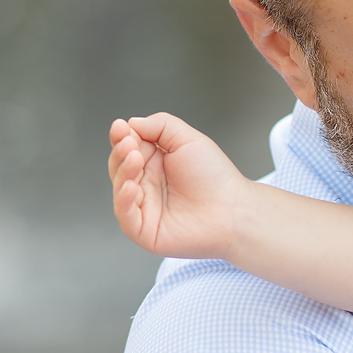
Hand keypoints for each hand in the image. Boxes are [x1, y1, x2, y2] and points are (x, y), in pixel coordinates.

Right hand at [108, 114, 251, 260]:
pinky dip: (123, 200)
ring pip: (120, 188)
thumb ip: (160, 126)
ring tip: (134, 158)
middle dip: (121, 152)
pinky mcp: (144, 229)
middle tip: (129, 143)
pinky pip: (125, 215)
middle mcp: (147, 183)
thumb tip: (132, 122)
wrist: (233, 209)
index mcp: (155, 162)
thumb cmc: (216, 178)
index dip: (121, 137)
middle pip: (120, 165)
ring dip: (122, 171)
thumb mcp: (188, 140)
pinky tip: (130, 186)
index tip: (120, 127)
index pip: (127, 146)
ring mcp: (144, 206)